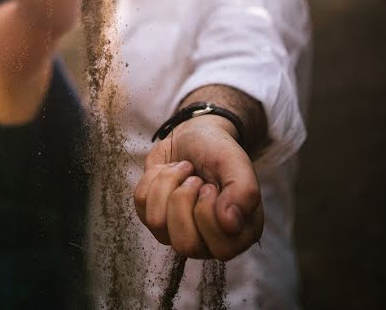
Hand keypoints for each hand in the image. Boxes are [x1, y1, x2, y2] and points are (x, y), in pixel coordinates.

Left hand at [132, 115, 263, 260]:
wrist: (195, 136)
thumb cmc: (219, 153)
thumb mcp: (237, 165)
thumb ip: (244, 192)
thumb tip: (229, 224)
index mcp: (239, 236)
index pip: (221, 249)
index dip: (209, 212)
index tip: (211, 186)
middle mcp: (208, 242)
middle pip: (185, 244)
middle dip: (184, 200)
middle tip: (195, 180)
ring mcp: (176, 232)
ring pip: (157, 223)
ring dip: (168, 184)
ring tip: (185, 171)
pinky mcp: (153, 216)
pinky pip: (141, 204)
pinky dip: (154, 178)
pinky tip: (171, 172)